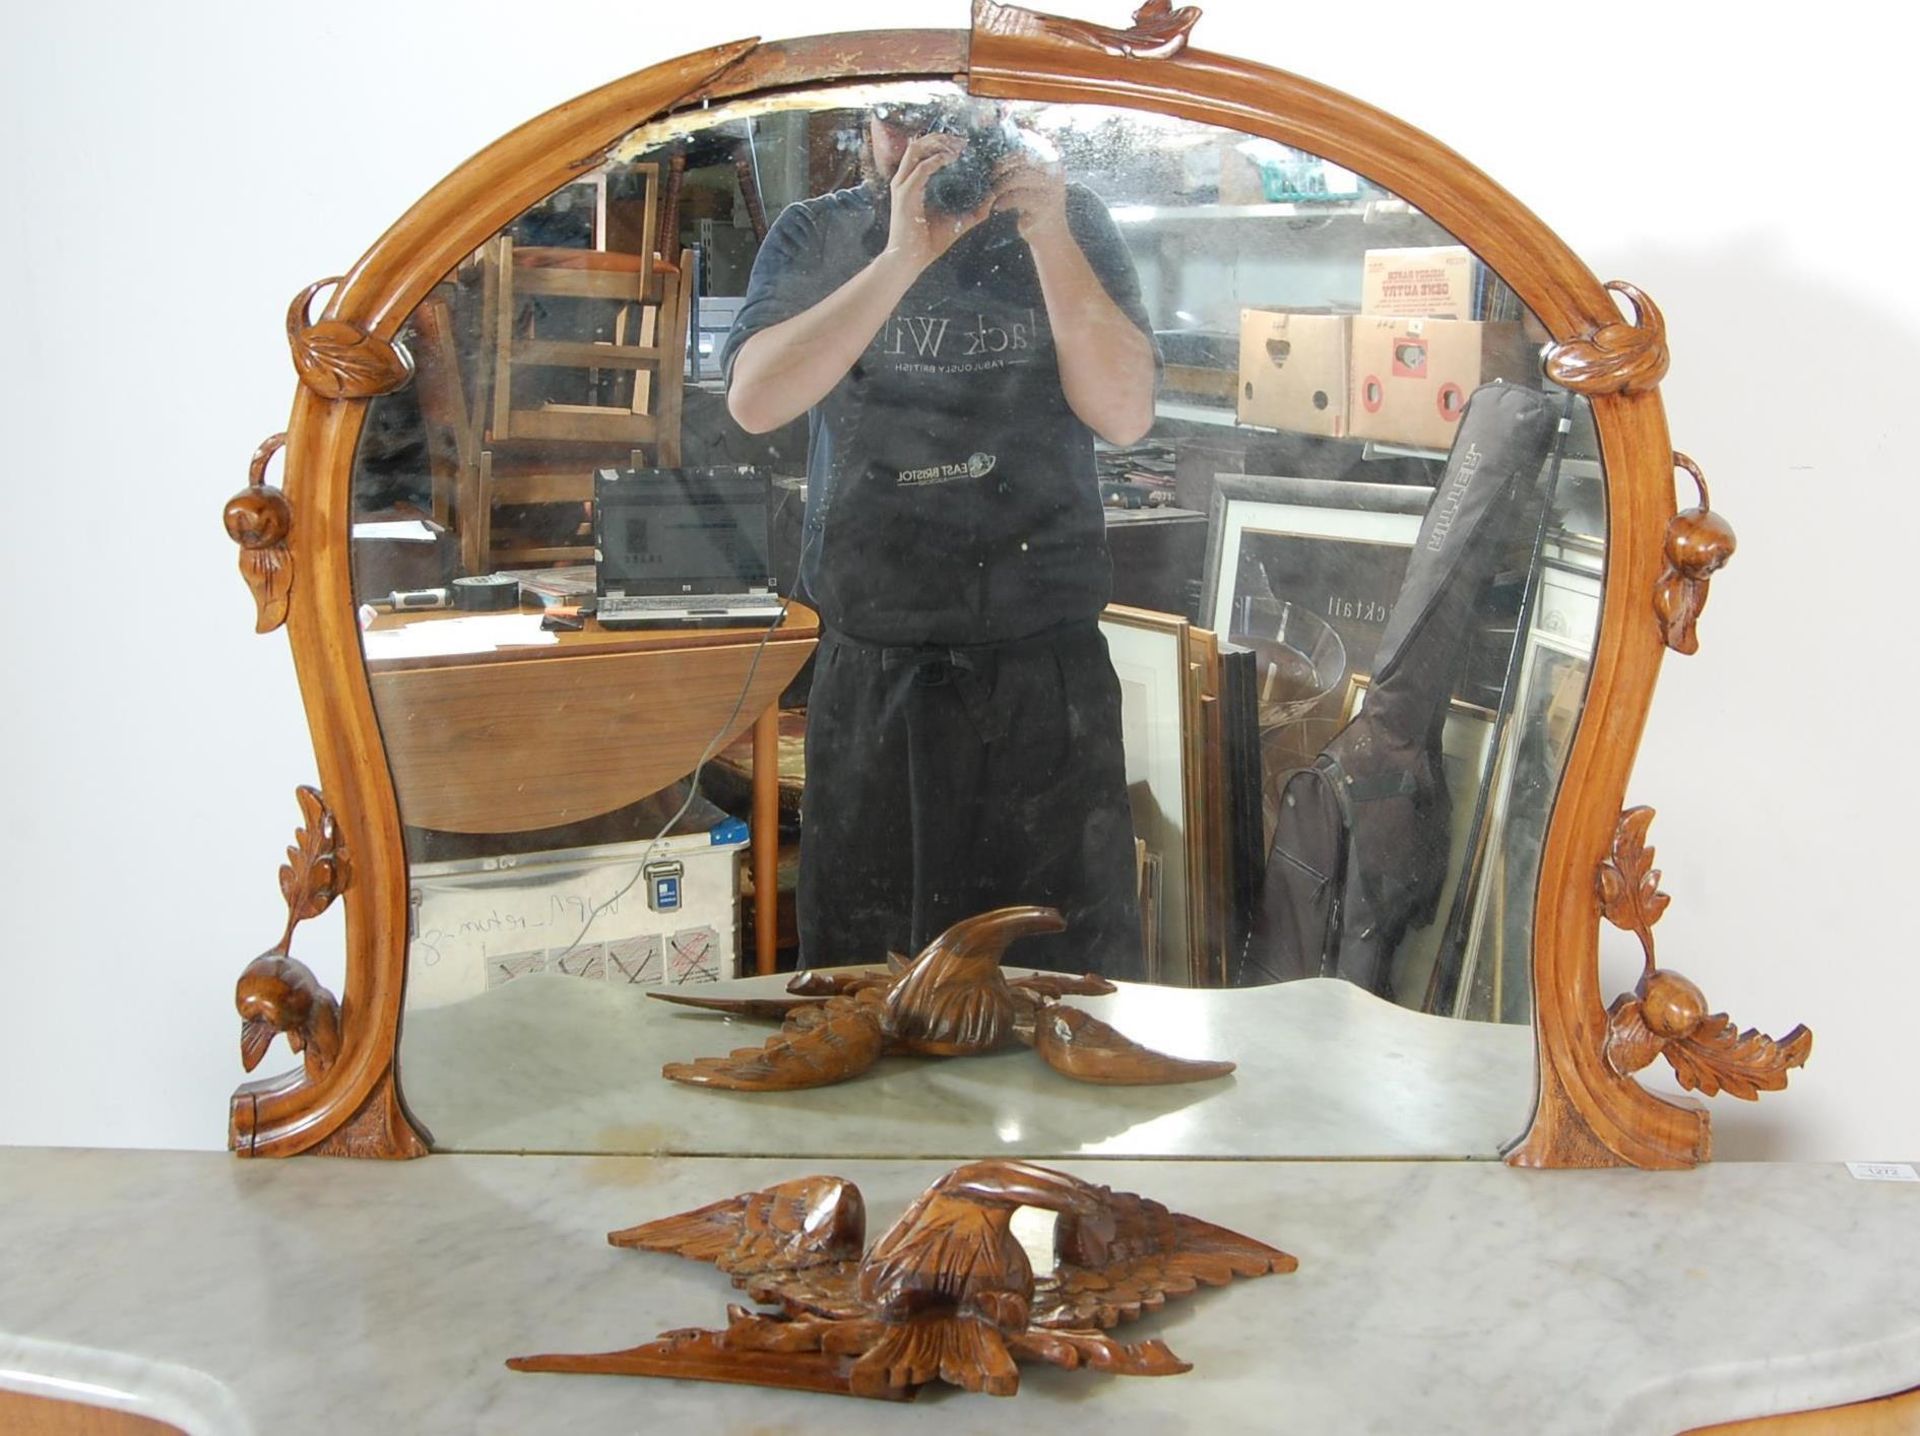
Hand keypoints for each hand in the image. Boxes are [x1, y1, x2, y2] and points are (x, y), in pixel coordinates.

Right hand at [884, 133, 993, 271]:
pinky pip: (921, 169)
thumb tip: (993, 200)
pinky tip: (951, 159)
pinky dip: (936, 160)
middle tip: (962, 142)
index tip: (963, 144)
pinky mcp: (905, 194)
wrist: (911, 260)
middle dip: (940, 138)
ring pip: (916, 150)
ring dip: (937, 144)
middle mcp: (904, 180)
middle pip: (918, 145)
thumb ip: (975, 212)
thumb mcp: (958, 222)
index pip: (923, 151)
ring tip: (956, 148)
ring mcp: (902, 186)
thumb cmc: (928, 242)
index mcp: (913, 183)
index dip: (942, 142)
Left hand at [991, 149, 1069, 247]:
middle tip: (991, 180)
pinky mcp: (1046, 206)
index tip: (996, 166)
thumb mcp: (1029, 181)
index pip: (1029, 144)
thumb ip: (1018, 165)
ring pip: (1019, 176)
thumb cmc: (1035, 207)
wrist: (1052, 238)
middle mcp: (1056, 170)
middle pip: (1023, 157)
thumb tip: (994, 147)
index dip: (1008, 153)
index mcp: (1053, 160)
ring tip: (993, 195)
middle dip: (1002, 167)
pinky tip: (998, 207)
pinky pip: (1018, 197)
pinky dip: (1004, 201)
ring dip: (1000, 186)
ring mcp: (1053, 188)